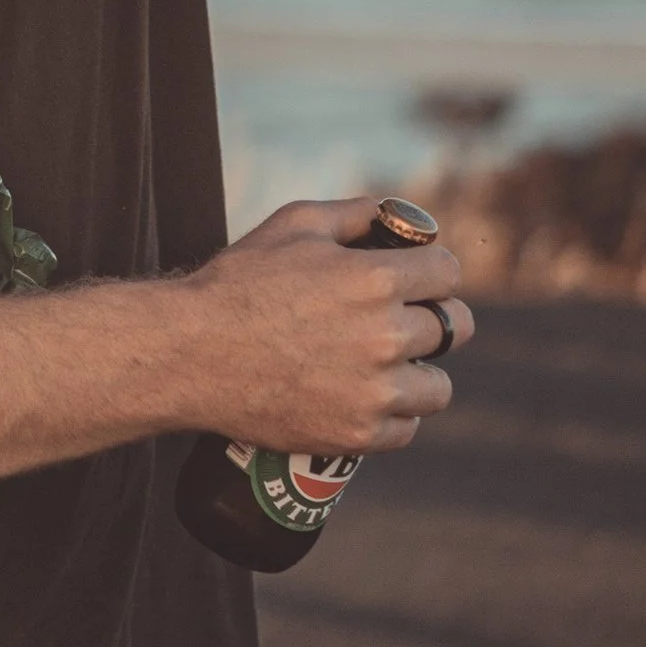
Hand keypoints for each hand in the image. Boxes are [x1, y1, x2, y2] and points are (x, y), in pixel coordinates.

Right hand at [164, 196, 471, 454]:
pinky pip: (406, 427)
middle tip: (406, 321)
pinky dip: (391, 414)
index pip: (448, 272)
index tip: (419, 279)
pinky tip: (365, 396)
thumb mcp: (294, 223)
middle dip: (434, 318)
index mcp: (375, 279)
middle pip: (455, 328)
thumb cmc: (238, 283)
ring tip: (388, 366)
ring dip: (419, 373)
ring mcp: (373, 390)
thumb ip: (354, 213)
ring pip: (438, 386)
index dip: (432, 271)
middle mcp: (384, 336)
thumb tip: (394, 215)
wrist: (190, 354)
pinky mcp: (356, 433)